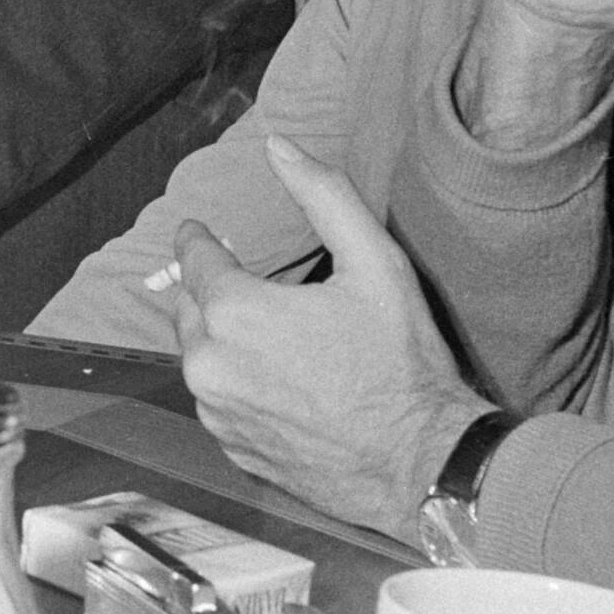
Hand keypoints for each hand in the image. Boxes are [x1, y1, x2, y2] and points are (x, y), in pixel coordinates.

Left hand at [171, 137, 490, 536]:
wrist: (423, 467)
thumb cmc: (402, 364)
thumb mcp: (376, 263)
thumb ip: (323, 195)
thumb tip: (278, 145)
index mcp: (235, 313)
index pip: (194, 260)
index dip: (198, 239)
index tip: (198, 229)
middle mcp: (210, 366)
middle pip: (190, 310)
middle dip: (211, 290)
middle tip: (244, 282)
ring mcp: (217, 414)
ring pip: (201, 357)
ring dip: (222, 339)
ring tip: (269, 334)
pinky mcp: (231, 449)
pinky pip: (218, 401)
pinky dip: (236, 382)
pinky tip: (278, 381)